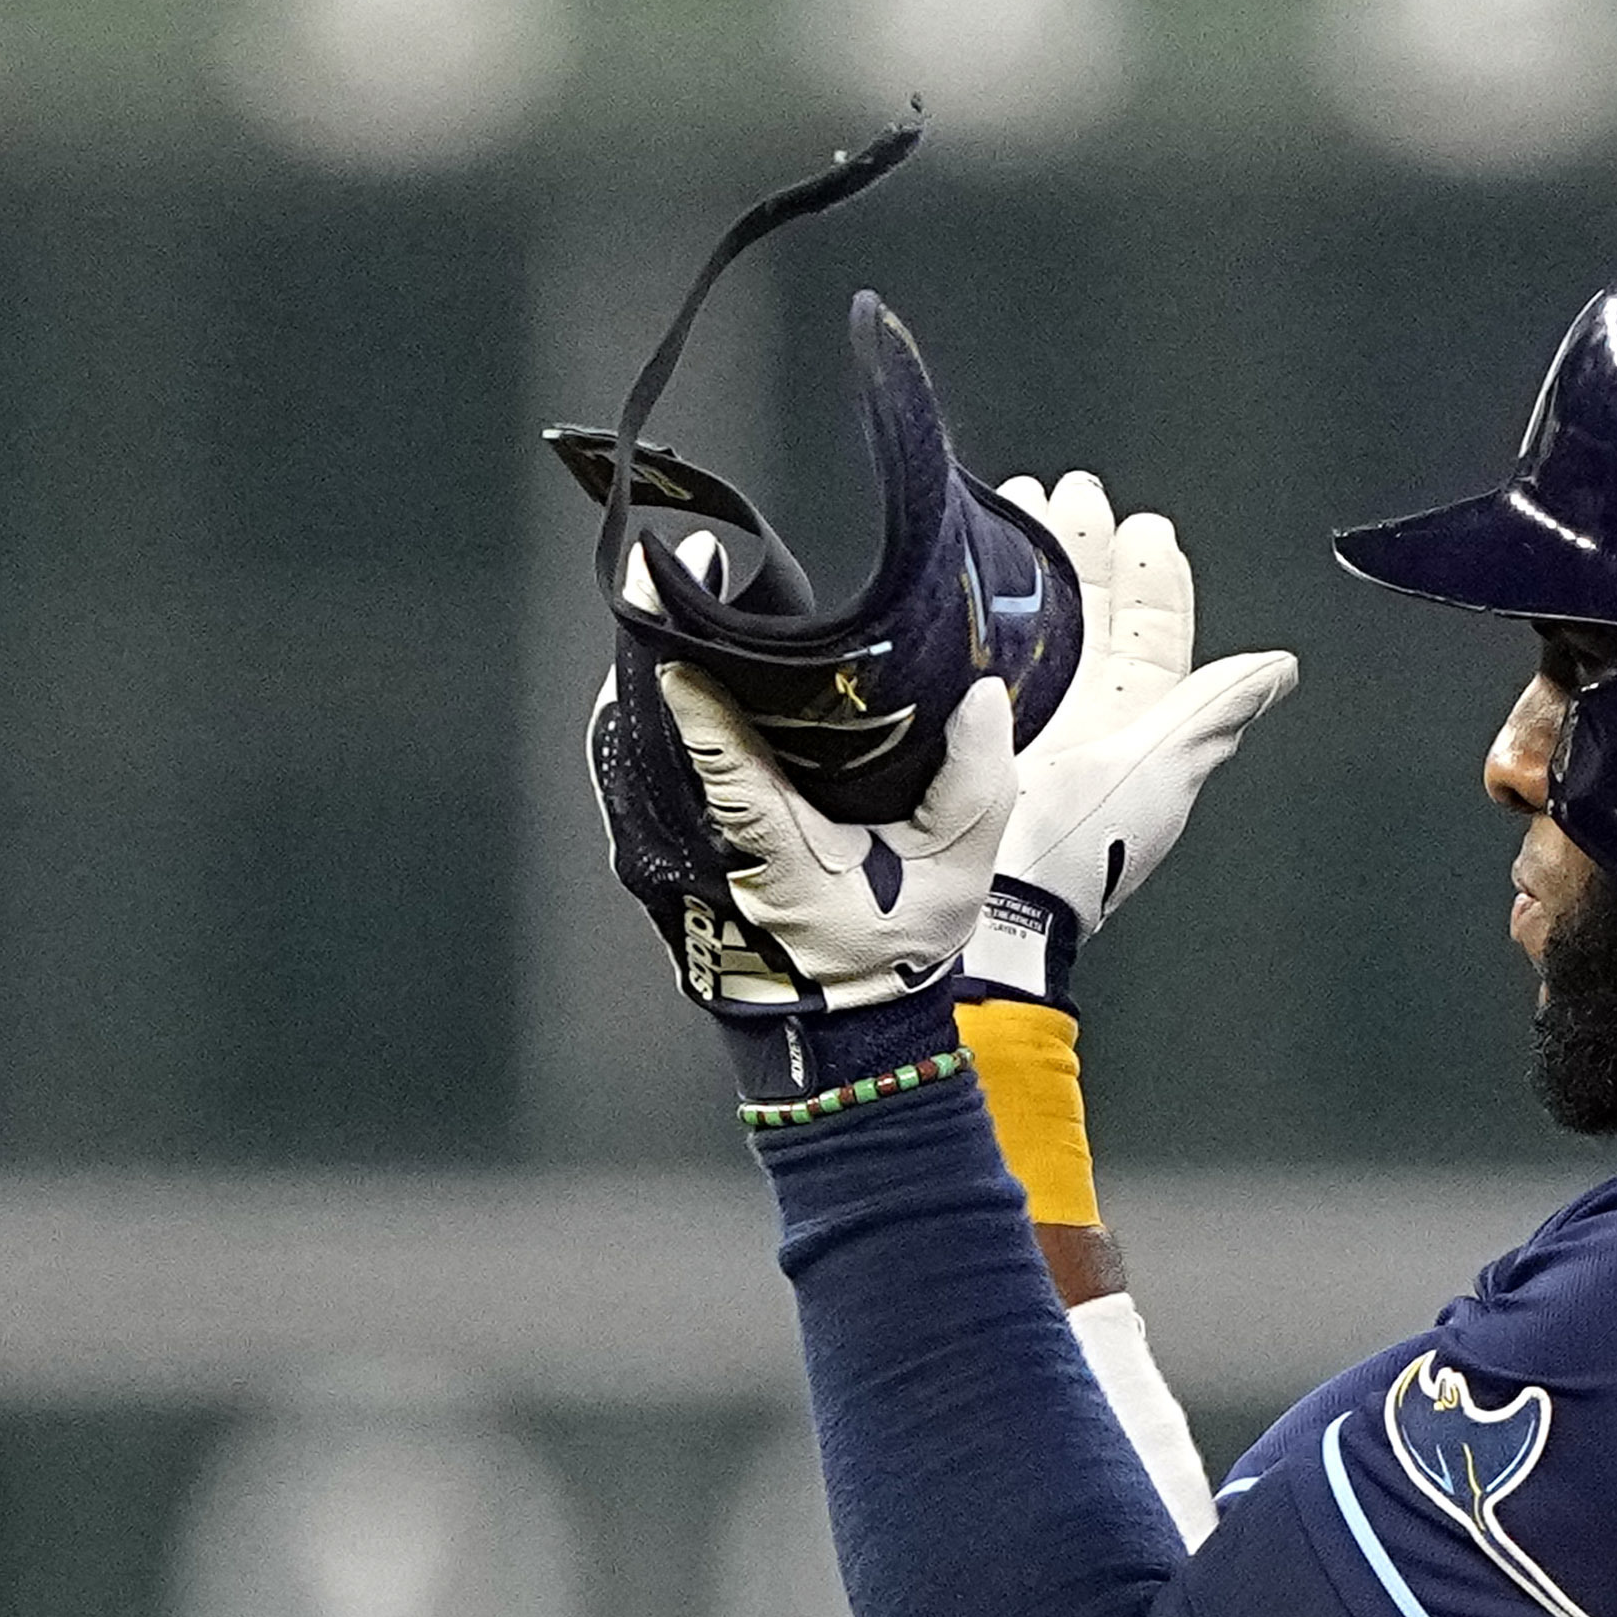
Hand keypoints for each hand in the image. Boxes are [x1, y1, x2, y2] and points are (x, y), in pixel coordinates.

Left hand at [589, 529, 1017, 1093]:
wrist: (845, 1035)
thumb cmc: (894, 952)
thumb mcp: (958, 869)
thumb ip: (976, 781)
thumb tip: (982, 693)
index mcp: (777, 848)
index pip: (723, 761)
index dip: (700, 694)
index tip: (684, 622)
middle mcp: (706, 849)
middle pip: (656, 737)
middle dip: (661, 654)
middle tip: (678, 580)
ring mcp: (672, 857)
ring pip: (635, 753)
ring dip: (648, 687)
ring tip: (677, 615)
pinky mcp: (662, 862)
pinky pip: (640, 778)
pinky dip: (652, 727)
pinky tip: (676, 685)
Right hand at [962, 472, 1297, 1003]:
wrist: (993, 901)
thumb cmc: (1081, 850)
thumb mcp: (1163, 770)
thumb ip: (1217, 713)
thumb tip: (1278, 670)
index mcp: (1140, 728)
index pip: (1156, 635)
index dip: (1154, 580)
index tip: (1146, 531)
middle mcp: (1086, 720)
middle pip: (1092, 615)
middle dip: (1086, 551)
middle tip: (1074, 496)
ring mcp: (1027, 719)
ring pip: (1039, 622)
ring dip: (1035, 562)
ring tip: (1026, 506)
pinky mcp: (971, 723)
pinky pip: (985, 648)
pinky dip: (984, 602)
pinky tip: (975, 564)